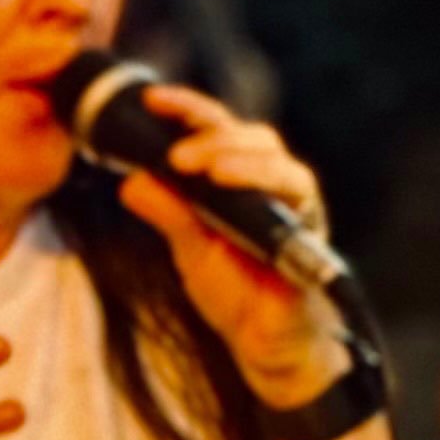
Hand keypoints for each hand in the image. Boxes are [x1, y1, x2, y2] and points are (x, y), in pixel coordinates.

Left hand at [109, 86, 342, 403]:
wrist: (263, 340)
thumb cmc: (233, 287)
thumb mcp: (187, 247)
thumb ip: (165, 211)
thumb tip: (129, 180)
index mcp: (241, 178)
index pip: (217, 130)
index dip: (188, 109)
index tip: (151, 99)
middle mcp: (273, 185)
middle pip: (254, 138)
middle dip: (214, 136)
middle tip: (176, 154)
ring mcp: (296, 208)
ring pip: (282, 165)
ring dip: (240, 160)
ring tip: (202, 167)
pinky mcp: (310, 236)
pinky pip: (298, 206)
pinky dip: (268, 192)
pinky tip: (237, 191)